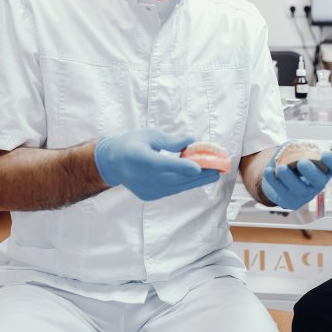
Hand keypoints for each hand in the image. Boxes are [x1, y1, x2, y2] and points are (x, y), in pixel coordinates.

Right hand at [94, 130, 218, 200]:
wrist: (112, 163)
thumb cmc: (132, 144)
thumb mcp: (149, 135)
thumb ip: (170, 141)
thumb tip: (191, 140)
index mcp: (140, 158)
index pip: (163, 164)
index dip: (181, 167)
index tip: (198, 167)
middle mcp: (143, 177)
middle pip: (175, 178)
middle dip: (199, 174)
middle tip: (219, 169)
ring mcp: (146, 189)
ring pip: (176, 186)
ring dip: (196, 181)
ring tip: (214, 174)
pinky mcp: (150, 195)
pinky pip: (171, 190)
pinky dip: (185, 184)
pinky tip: (198, 178)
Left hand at [262, 147, 331, 209]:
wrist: (280, 178)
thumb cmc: (293, 162)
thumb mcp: (298, 150)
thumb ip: (298, 146)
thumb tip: (291, 145)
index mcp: (324, 169)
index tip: (325, 154)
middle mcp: (317, 183)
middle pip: (318, 180)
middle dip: (310, 172)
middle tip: (302, 162)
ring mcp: (304, 193)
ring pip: (299, 189)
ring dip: (289, 178)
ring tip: (280, 168)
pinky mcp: (289, 200)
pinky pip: (281, 192)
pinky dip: (273, 181)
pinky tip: (268, 170)